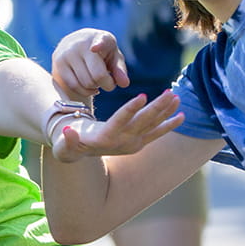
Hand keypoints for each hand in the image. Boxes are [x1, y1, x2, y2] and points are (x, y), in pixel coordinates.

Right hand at [52, 28, 128, 102]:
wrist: (75, 43)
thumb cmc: (101, 53)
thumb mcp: (113, 57)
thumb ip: (120, 70)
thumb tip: (124, 84)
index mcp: (100, 38)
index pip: (100, 41)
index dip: (98, 45)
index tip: (94, 48)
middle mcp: (80, 44)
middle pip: (97, 75)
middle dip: (106, 83)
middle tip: (108, 81)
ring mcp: (67, 53)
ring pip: (85, 83)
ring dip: (95, 87)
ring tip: (97, 81)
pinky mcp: (58, 64)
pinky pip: (73, 86)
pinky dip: (84, 91)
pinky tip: (90, 88)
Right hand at [52, 90, 183, 162]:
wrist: (79, 151)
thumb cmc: (68, 144)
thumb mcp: (62, 144)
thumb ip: (65, 139)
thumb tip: (67, 130)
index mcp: (105, 138)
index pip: (120, 121)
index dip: (131, 108)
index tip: (142, 95)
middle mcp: (122, 142)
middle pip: (142, 122)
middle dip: (157, 108)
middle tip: (169, 94)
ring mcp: (133, 143)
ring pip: (152, 125)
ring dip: (165, 112)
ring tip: (177, 98)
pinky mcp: (139, 143)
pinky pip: (156, 133)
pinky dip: (169, 125)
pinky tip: (182, 115)